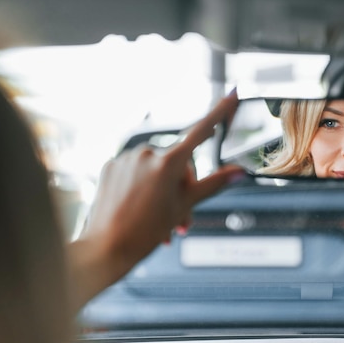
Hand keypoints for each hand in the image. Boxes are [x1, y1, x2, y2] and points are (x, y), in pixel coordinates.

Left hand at [67, 91, 244, 310]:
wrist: (105, 249)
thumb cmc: (143, 232)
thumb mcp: (183, 207)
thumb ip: (212, 184)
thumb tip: (238, 172)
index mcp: (168, 161)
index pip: (201, 130)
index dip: (219, 112)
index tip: (232, 93)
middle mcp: (146, 153)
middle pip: (178, 164)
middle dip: (183, 189)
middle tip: (182, 220)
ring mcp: (126, 158)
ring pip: (156, 170)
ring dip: (163, 192)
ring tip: (161, 222)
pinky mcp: (110, 166)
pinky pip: (135, 171)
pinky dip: (142, 187)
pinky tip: (140, 209)